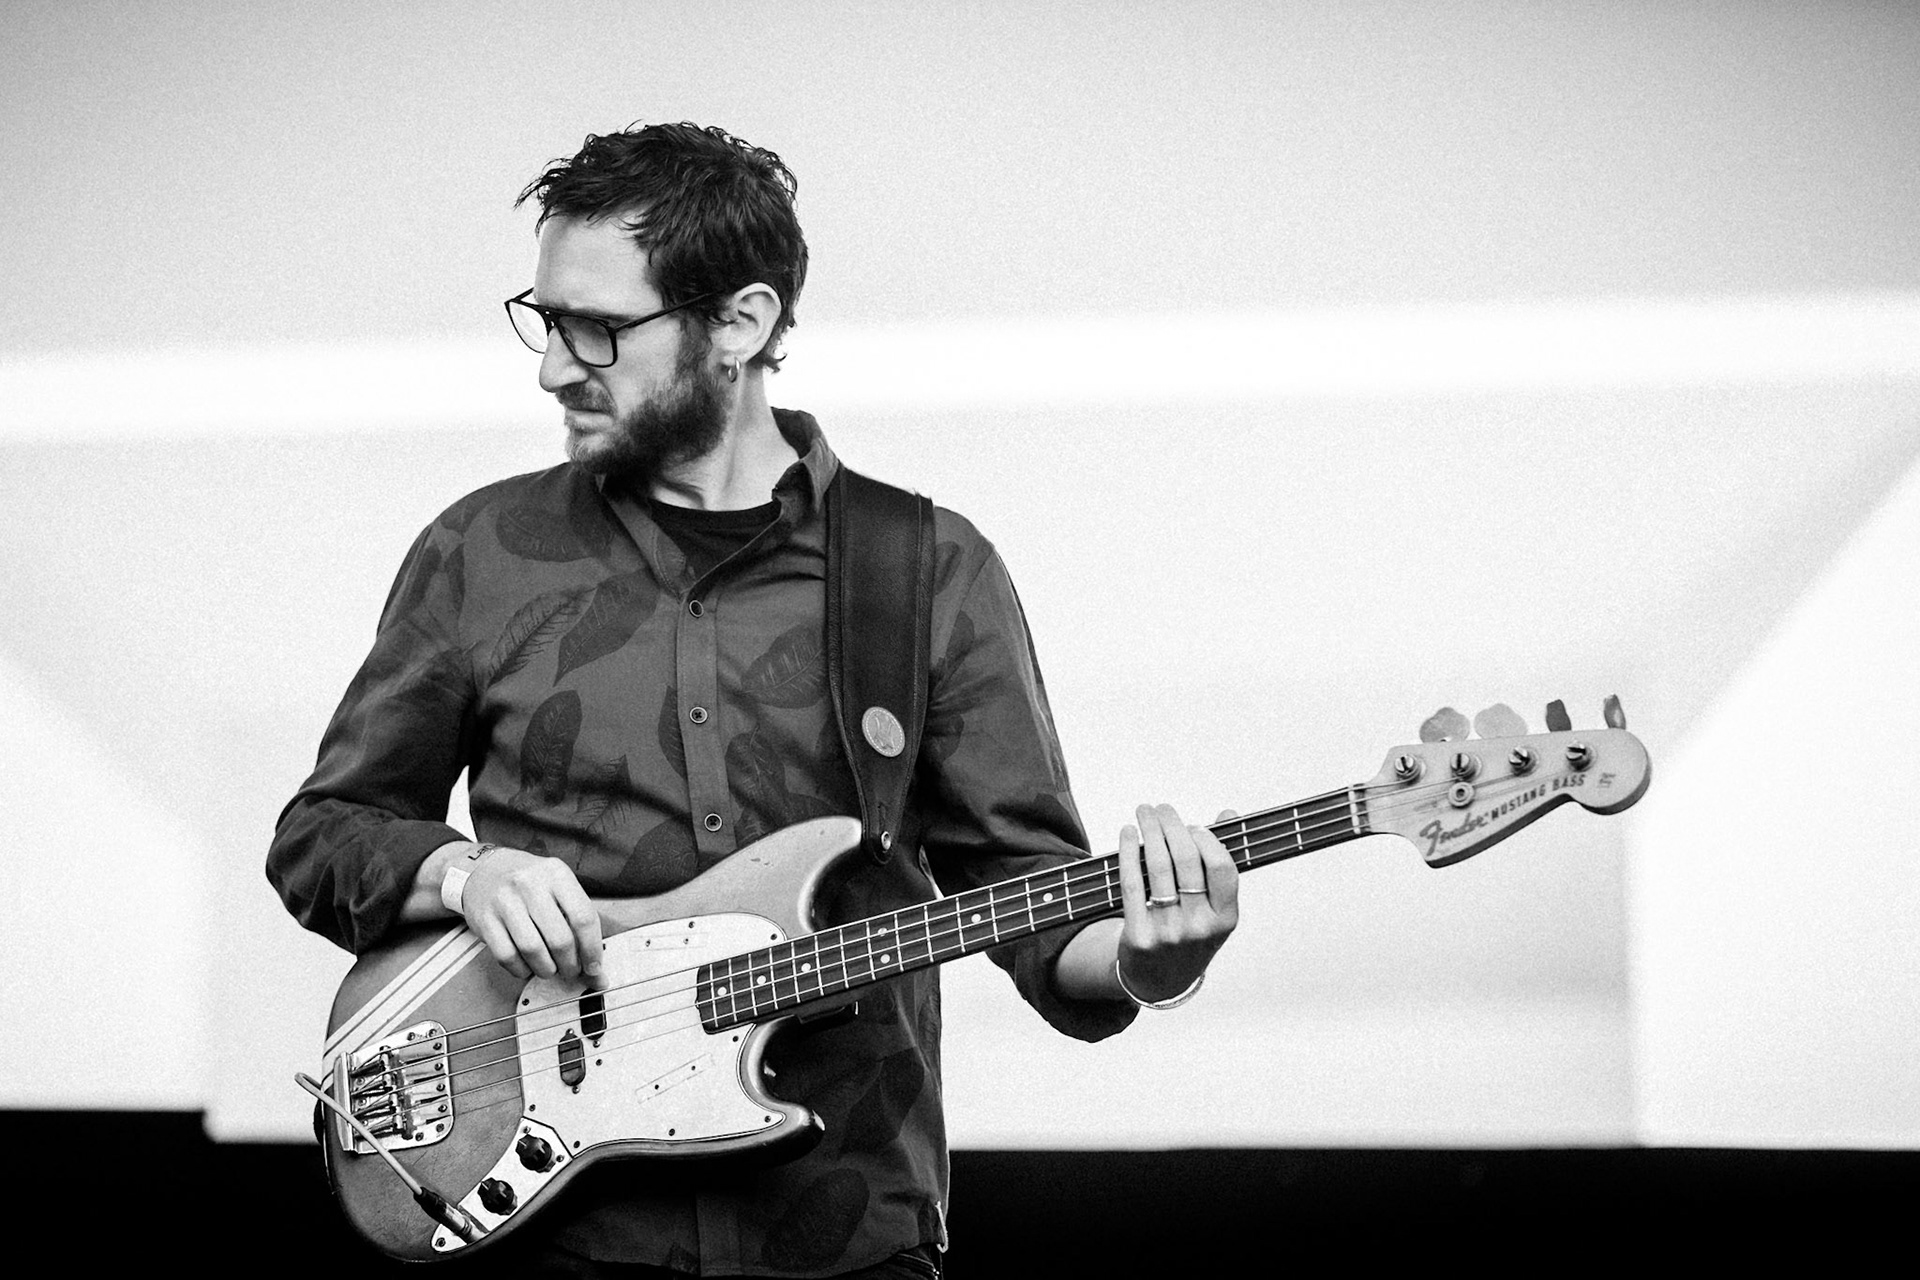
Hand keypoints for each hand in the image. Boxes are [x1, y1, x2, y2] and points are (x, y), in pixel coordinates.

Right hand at [458, 845, 604, 987]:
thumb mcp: (558, 885)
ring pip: (533, 950)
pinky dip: (521, 969)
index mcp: (556, 874)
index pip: (583, 917)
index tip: (594, 967)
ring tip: (550, 969)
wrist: (486, 870)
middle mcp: (530, 884)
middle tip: (571, 970)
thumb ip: (577, 918)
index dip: (592, 949)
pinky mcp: (485, 919)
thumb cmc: (530, 883)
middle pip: (559, 939)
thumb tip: (595, 965)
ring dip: (546, 969)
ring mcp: (505, 901)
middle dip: (570, 964)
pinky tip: (527, 965)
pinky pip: (507, 956)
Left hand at [1114, 805, 1239, 1001]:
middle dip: (1172, 826)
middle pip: (1186, 862)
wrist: (1159, 980)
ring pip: (1158, 867)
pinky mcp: (1139, 935)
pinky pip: (1132, 883)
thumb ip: (1221, 863)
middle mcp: (1199, 927)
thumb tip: (1228, 814)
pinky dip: (1128, 852)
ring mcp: (1169, 933)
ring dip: (1150, 831)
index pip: (1222, 868)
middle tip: (1162, 808)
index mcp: (1225, 919)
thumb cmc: (1191, 934)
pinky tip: (1127, 833)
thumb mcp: (1215, 909)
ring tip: (1144, 812)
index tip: (1193, 825)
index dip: (1207, 839)